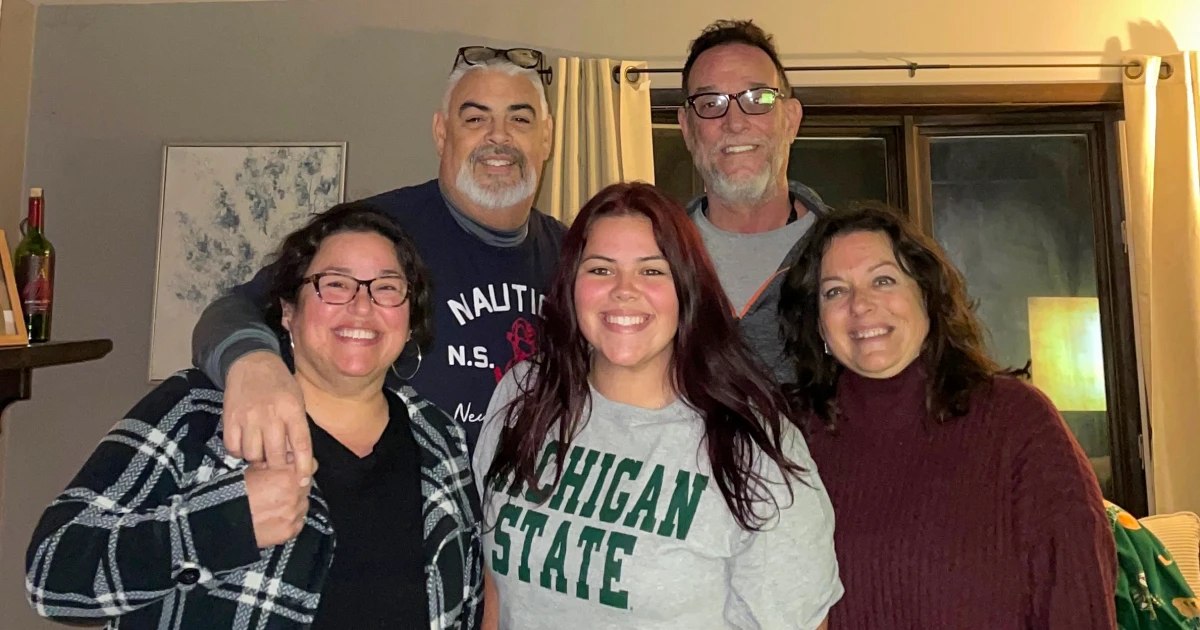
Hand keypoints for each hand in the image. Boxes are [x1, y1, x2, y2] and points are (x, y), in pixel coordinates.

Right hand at [223, 351, 312, 484]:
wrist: (251, 361)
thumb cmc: (279, 384)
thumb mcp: (297, 400)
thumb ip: (298, 427)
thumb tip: (297, 459)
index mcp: (293, 409)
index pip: (301, 445)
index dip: (303, 467)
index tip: (302, 481)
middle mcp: (271, 414)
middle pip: (275, 455)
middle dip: (278, 466)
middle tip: (277, 463)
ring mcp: (248, 417)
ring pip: (253, 455)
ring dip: (258, 459)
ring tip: (261, 451)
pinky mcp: (230, 418)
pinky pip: (233, 448)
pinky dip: (239, 452)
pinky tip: (245, 445)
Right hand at [244, 458, 316, 547]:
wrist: (224, 522)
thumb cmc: (235, 494)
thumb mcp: (253, 469)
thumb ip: (273, 464)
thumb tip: (283, 459)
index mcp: (288, 476)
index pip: (311, 465)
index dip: (302, 466)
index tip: (295, 469)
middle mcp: (295, 495)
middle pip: (307, 485)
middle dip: (296, 484)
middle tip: (281, 488)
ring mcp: (294, 514)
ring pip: (303, 503)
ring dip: (294, 502)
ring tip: (276, 504)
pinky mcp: (290, 531)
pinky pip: (298, 522)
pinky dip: (290, 519)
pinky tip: (276, 516)